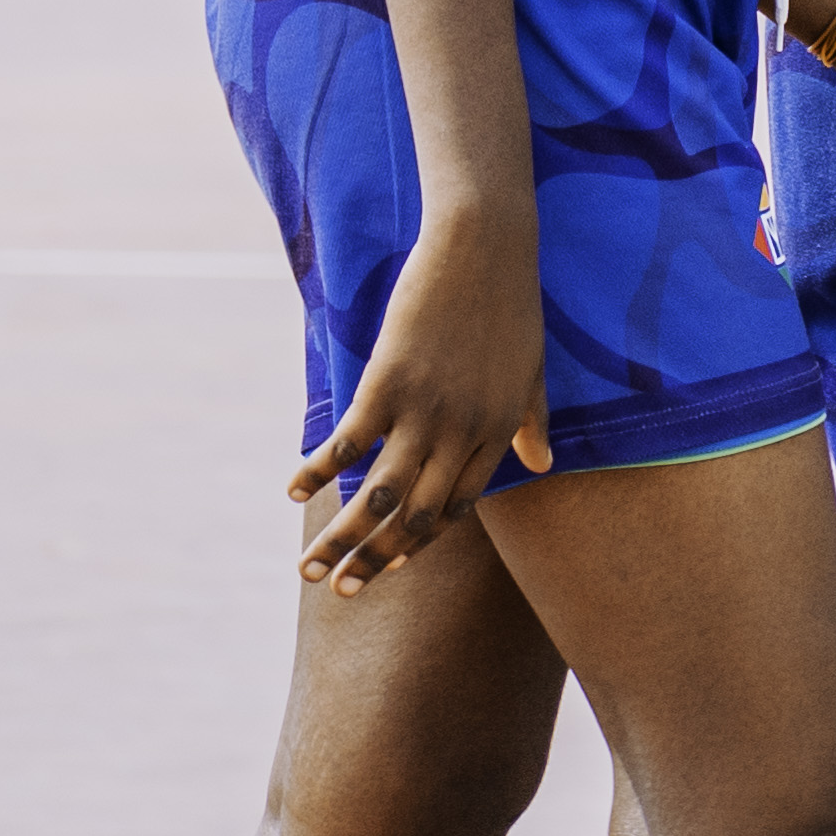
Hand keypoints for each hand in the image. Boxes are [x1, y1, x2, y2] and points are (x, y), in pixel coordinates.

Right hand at [290, 212, 550, 592]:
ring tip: (308, 570)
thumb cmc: (510, 304)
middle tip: (337, 589)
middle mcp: (464, 432)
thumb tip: (542, 463)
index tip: (388, 566)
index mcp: (498, 432)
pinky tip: (294, 492)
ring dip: (341, 538)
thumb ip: (532, 422)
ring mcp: (426, 411)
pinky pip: (349, 443)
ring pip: (380, 494)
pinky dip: (318, 471)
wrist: (486, 246)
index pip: (455, 508)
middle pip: (414, 514)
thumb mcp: (533, 368)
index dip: (418, 542)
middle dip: (373, 558)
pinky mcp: (390, 382)